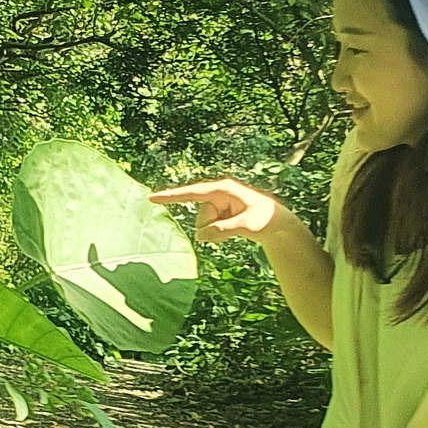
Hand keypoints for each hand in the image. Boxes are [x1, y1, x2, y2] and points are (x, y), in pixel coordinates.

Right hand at [150, 178, 286, 245]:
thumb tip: (201, 236)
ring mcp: (218, 204)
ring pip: (204, 225)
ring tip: (238, 228)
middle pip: (201, 217)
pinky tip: (234, 230)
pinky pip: (209, 228)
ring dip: (217, 232)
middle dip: (213, 227)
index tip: (150, 197)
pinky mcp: (219, 213)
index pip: (191, 193)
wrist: (277, 223)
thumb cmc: (265, 219)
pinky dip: (218, 234)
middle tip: (236, 227)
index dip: (170, 196)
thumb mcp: (246, 226)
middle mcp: (217, 194)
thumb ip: (222, 230)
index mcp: (222, 190)